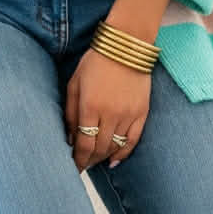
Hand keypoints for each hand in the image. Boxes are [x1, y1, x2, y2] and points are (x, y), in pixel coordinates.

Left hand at [64, 48, 150, 172]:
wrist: (126, 45)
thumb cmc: (96, 61)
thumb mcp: (75, 82)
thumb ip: (70, 111)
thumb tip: (70, 137)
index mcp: (90, 106)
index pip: (83, 144)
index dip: (78, 160)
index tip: (73, 168)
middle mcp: (110, 114)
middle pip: (99, 149)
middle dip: (89, 160)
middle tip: (83, 164)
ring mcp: (128, 115)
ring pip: (114, 147)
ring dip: (103, 157)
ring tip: (95, 160)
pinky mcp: (142, 113)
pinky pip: (132, 141)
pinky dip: (123, 154)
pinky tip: (114, 160)